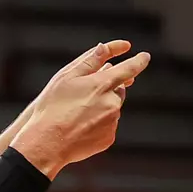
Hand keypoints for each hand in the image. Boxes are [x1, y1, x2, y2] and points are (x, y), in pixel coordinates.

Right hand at [0, 43, 138, 153]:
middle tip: (84, 95)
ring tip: (76, 115)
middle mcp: (112, 103)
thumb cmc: (51, 108)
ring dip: (101, 107)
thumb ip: (88, 62)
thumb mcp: (65, 78)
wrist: (47, 143)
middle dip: (106, 89)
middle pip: (118, 90)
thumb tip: (104, 48)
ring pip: (112, 109)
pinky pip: (108, 126)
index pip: (129, 69)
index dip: (139, 61)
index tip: (145, 56)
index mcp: (102, 84)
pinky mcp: (109, 138)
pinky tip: (80, 127)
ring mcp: (112, 122)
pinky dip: (98, 124)